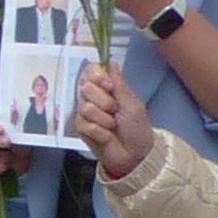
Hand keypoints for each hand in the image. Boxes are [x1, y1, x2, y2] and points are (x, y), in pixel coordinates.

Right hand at [72, 64, 153, 179]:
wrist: (135, 154)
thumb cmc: (137, 127)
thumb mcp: (132, 103)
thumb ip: (119, 83)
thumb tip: (111, 62)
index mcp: (107, 89)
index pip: (91, 71)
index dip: (96, 76)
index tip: (108, 86)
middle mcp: (94, 98)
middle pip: (85, 87)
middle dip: (104, 101)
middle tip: (115, 111)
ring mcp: (86, 114)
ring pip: (85, 107)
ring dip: (104, 119)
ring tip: (113, 126)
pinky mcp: (81, 129)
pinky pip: (84, 124)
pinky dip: (99, 131)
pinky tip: (106, 136)